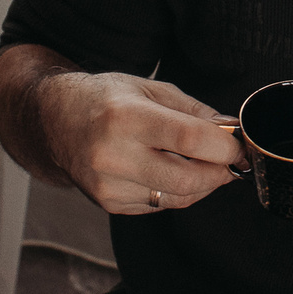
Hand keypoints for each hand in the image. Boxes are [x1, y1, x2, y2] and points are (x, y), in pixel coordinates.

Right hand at [36, 70, 240, 214]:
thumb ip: (194, 111)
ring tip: (201, 163)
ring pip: (178, 198)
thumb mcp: (150, 88)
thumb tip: (232, 132)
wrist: (53, 121)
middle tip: (228, 160)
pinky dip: (175, 191)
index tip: (239, 146)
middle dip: (219, 172)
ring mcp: (108, 185)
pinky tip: (168, 171)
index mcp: (125, 117)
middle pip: (188, 179)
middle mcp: (112, 155)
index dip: (225, 147)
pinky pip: (160, 205)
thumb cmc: (105, 99)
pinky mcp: (109, 203)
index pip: (190, 140)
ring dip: (201, 183)